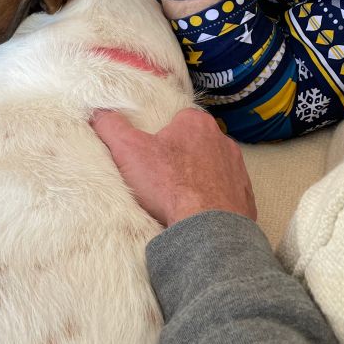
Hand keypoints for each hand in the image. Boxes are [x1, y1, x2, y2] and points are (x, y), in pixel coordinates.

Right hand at [92, 108, 256, 227]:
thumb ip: (111, 127)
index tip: (149, 153)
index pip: (177, 119)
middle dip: (179, 157)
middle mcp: (223, 141)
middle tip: (159, 177)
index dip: (160, 135)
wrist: (206, 228)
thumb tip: (99, 114)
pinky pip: (225, 193)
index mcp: (197, 123)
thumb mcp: (128, 150)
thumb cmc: (170, 185)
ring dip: (196, 178)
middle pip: (194, 143)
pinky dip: (211, 200)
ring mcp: (237, 169)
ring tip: (176, 197)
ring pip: (211, 168)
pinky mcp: (244, 196)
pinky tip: (195, 211)